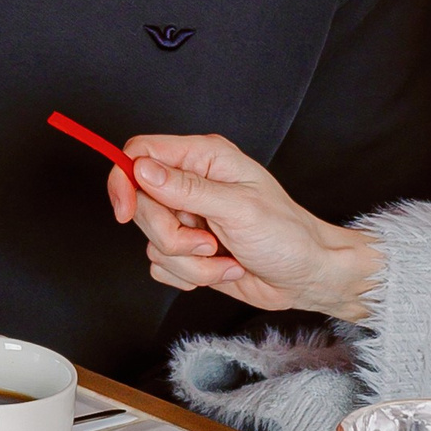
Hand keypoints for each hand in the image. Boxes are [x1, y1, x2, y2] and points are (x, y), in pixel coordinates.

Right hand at [103, 131, 382, 322]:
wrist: (306, 277)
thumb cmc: (287, 235)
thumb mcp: (238, 208)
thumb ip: (187, 189)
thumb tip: (141, 170)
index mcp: (204, 158)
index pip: (141, 153)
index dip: (124, 180)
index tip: (125, 212)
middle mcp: (191, 184)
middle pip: (140, 204)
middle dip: (170, 234)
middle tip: (206, 242)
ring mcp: (188, 218)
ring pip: (151, 241)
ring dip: (188, 262)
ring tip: (224, 258)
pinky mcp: (187, 250)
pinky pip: (160, 265)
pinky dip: (189, 276)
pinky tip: (221, 269)